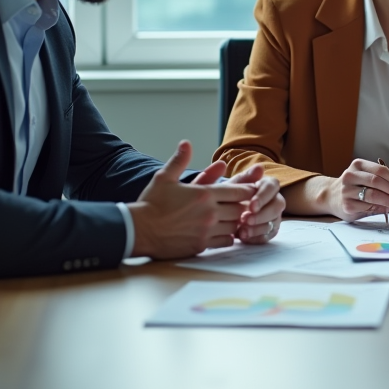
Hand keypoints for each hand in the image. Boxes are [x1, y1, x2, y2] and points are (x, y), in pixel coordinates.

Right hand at [127, 140, 256, 257]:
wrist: (139, 229)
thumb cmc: (151, 203)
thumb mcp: (165, 177)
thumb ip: (179, 160)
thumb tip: (186, 143)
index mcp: (204, 194)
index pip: (239, 191)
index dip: (247, 190)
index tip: (249, 190)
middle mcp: (210, 213)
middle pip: (241, 209)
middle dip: (243, 206)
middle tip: (242, 204)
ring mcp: (206, 230)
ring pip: (235, 226)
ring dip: (236, 221)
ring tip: (232, 217)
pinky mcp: (201, 245)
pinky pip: (226, 242)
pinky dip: (228, 237)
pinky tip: (222, 232)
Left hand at [227, 165, 284, 244]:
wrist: (219, 213)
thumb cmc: (225, 197)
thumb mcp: (230, 187)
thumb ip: (243, 179)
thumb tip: (259, 167)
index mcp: (266, 184)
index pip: (272, 186)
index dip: (263, 196)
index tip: (251, 206)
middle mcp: (273, 199)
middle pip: (278, 205)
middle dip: (263, 214)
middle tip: (246, 220)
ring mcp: (273, 215)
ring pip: (275, 221)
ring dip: (259, 227)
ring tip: (242, 232)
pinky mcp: (269, 229)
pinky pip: (269, 235)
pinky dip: (258, 237)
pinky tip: (245, 238)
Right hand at [327, 159, 388, 221]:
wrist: (331, 197)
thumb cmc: (355, 186)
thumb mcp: (368, 178)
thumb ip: (386, 180)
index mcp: (358, 165)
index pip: (380, 170)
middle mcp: (350, 176)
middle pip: (376, 182)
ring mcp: (347, 191)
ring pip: (373, 195)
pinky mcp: (347, 205)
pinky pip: (368, 207)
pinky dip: (381, 209)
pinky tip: (388, 209)